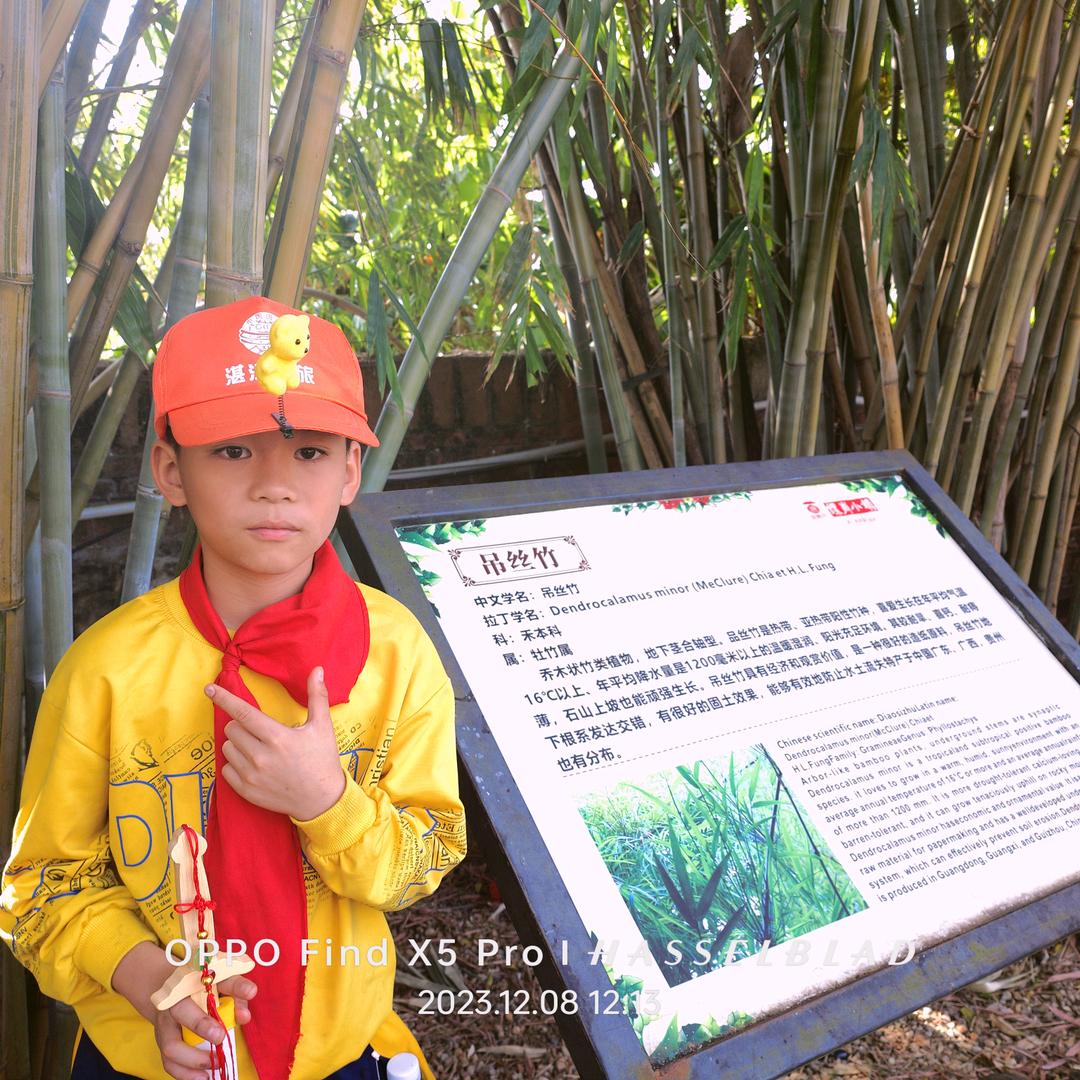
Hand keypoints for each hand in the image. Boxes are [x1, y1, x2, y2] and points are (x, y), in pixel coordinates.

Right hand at [113, 942, 256, 1079]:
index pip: (187, 1006)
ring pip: (170, 1052)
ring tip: (215, 1066)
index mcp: (180, 992)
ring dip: (192, 1064)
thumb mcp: (219, 974)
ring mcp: (163, 1031)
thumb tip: (245, 1015)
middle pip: (174, 1032)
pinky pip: (170, 1064)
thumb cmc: (200, 979)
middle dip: (198, 1037)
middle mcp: (168, 1012)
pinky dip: (186, 1074)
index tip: (221, 1032)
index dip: (202, 1022)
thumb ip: (235, 988)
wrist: (170, 983)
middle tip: (221, 1041)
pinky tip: (204, 1077)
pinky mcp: (164, 1045)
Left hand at [207, 667, 346, 820]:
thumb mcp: (322, 726)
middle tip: (260, 731)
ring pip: (227, 748)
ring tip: (257, 748)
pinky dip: (235, 763)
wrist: (322, 799)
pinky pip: (226, 769)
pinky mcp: (246, 790)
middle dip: (241, 725)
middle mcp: (260, 756)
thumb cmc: (322, 759)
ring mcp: (251, 775)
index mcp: (277, 736)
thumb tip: (318, 669)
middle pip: (232, 729)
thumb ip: (316, 696)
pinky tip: (252, 764)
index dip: (224, 698)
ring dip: (237, 744)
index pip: (243, 713)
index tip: (209, 689)